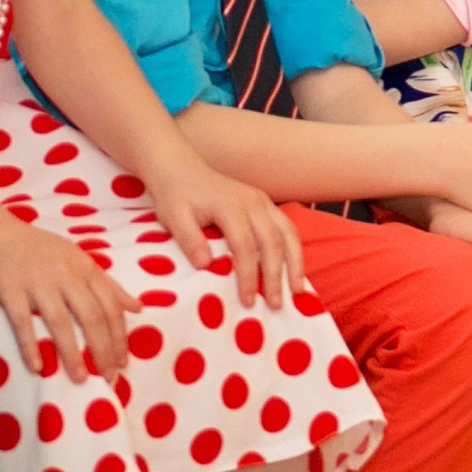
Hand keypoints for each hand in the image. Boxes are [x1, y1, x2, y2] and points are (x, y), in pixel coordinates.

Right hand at [0, 218, 135, 382]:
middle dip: (103, 349)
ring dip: (72, 354)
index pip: (110, 306)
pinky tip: (38, 367)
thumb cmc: (39, 251)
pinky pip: (21, 322)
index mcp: (85, 268)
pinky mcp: (9, 288)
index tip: (123, 361)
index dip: (119, 336)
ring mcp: (37, 281)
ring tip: (80, 378)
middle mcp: (65, 274)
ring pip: (60, 322)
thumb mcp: (78, 261)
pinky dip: (30, 346)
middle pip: (92, 316)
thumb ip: (108, 285)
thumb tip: (138, 307)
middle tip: (108, 376)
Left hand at [139, 154, 303, 309]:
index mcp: (231, 206)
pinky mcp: (266, 203)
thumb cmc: (175, 195)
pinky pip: (288, 228)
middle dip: (276, 276)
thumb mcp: (173, 217)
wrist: (180, 167)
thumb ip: (190, 240)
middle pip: (273, 242)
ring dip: (295, 263)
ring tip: (297, 290)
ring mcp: (263, 201)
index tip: (247, 301)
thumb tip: (206, 266)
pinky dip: (294, 250)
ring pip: (289, 234)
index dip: (248, 275)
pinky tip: (294, 269)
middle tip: (275, 304)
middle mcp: (253, 202)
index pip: (244, 247)